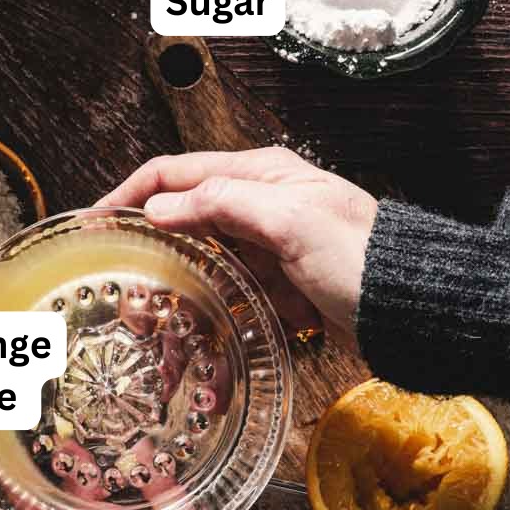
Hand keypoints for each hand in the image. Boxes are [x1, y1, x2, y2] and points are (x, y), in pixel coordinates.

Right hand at [100, 146, 376, 339]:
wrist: (414, 309)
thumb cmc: (364, 259)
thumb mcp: (290, 221)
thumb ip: (223, 204)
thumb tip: (160, 205)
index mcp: (260, 174)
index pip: (175, 172)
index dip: (130, 192)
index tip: (94, 222)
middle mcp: (259, 205)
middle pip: (183, 216)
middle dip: (146, 244)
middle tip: (117, 277)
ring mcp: (268, 247)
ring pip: (202, 260)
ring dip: (175, 285)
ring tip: (149, 317)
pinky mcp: (279, 285)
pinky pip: (230, 295)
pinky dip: (208, 313)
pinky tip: (193, 338)